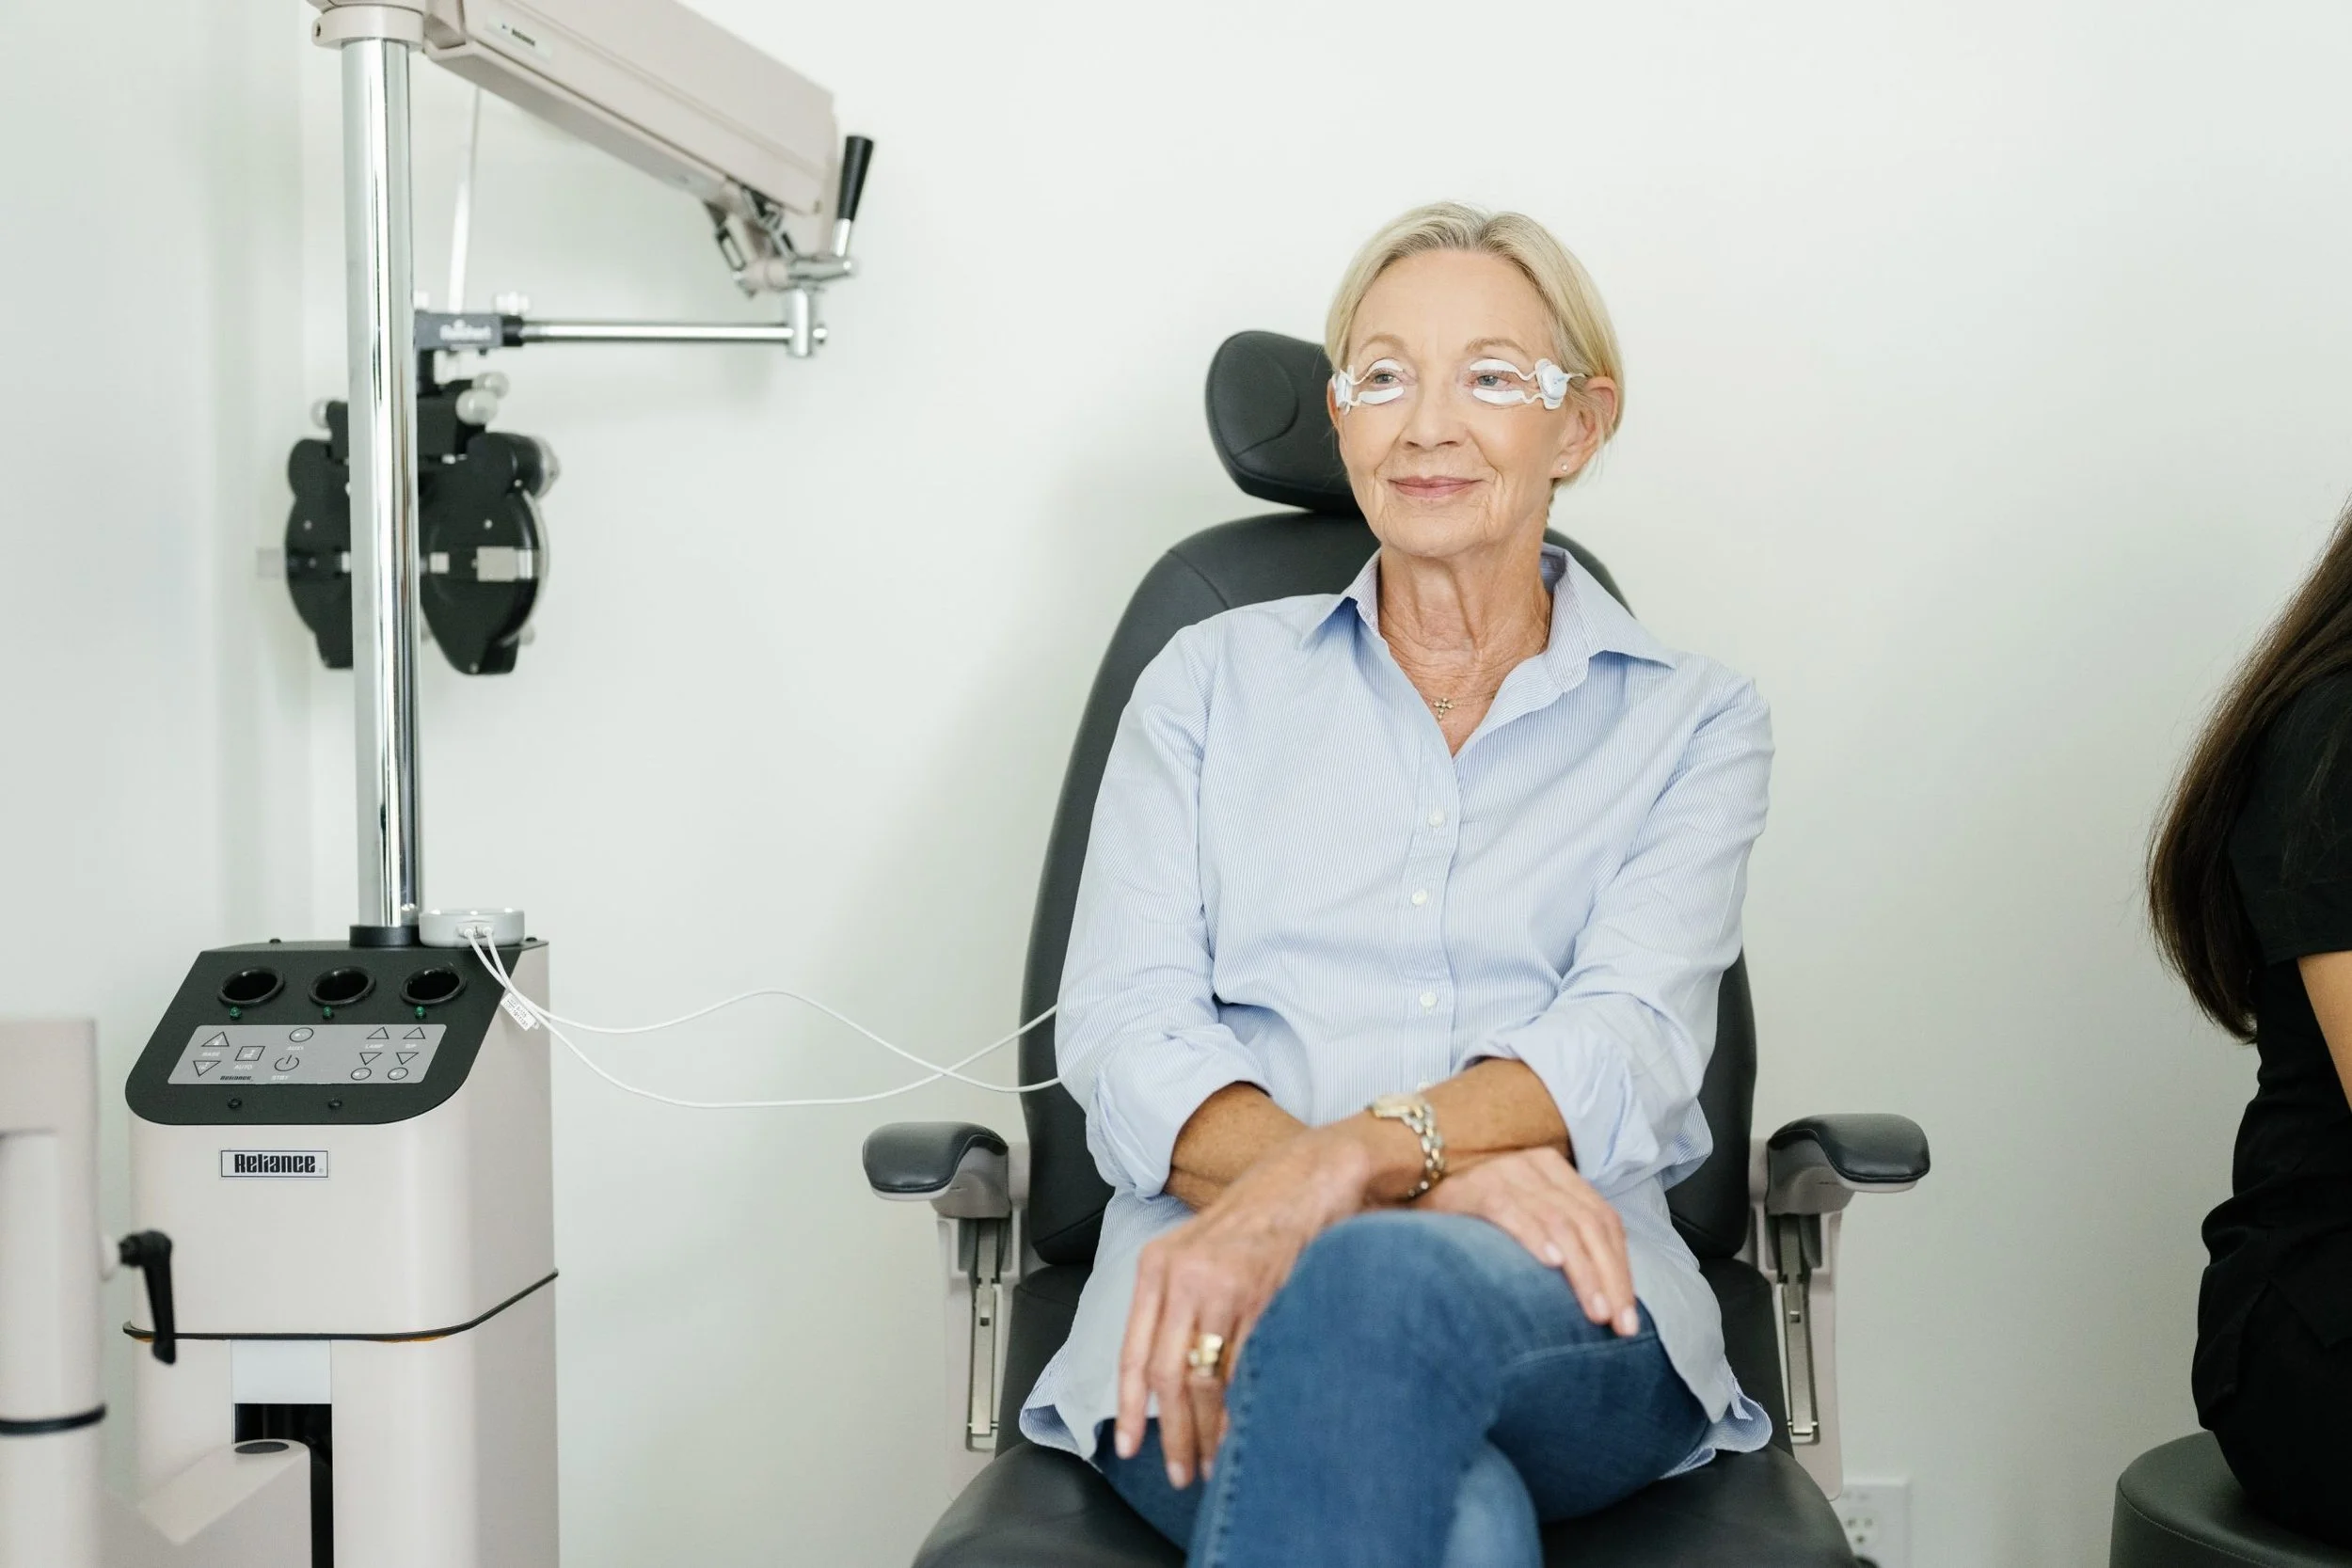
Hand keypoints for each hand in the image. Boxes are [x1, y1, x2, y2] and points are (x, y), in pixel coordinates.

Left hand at [1114, 1128, 1372, 1488]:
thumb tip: (1171, 1377)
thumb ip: (1178, 1301)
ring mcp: (1224, 1285)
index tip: (1129, 1446)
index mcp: (1157, 1265)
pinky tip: (1245, 1428)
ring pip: (1205, 1378)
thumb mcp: (1197, 1249)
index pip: (1133, 1351)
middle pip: (1166, 1374)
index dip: (1128, 1407)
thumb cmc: (1256, 1213)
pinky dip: (1243, 1405)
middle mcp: (1183, 1275)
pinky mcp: (1264, 1294)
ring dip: (1207, 1430)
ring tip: (1213, 1461)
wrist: (1308, 1175)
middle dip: (1172, 1433)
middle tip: (1181, 1471)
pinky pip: (1246, 1365)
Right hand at [1415, 1146, 1640, 1336]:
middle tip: (1619, 1323)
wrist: (1407, 1193)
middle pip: (1590, 1224)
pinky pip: (1512, 1211)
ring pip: (1561, 1223)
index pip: (1603, 1220)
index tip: (1628, 1314)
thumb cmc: (1466, 1219)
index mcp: (1553, 1170)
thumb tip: (1602, 1294)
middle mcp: (1534, 1165)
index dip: (1621, 1268)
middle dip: (1610, 1278)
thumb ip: (1556, 1243)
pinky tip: (1550, 1265)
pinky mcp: (1475, 1186)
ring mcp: (1505, 1172)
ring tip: (1594, 1310)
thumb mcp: (1520, 1224)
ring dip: (1583, 1272)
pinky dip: (1534, 1237)